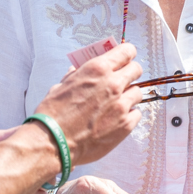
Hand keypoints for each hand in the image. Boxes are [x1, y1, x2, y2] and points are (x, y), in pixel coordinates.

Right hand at [32, 43, 144, 166]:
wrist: (55, 142)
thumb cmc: (54, 114)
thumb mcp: (62, 86)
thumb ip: (76, 75)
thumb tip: (77, 70)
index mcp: (97, 69)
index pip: (127, 51)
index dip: (127, 54)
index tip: (125, 59)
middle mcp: (113, 84)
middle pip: (137, 70)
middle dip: (130, 73)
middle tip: (122, 80)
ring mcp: (122, 105)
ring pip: (138, 92)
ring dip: (129, 96)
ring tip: (116, 104)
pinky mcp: (126, 125)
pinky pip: (136, 114)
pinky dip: (129, 115)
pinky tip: (116, 119)